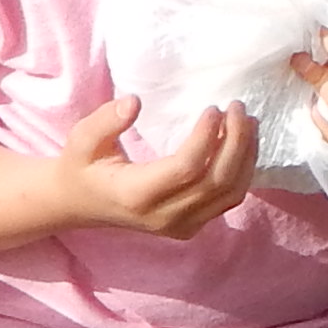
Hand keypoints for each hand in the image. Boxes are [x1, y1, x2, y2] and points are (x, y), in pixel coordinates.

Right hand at [52, 94, 255, 240]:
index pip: (186, 168)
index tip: (214, 107)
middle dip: (236, 142)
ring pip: (230, 194)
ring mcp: (180, 226)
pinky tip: (243, 143)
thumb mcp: (81, 139)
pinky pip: (227, 201)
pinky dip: (242, 172)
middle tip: (238, 107)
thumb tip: (134, 102)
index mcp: (136, 195)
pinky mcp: (190, 226)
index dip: (207, 136)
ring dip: (246, 156)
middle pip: (216, 182)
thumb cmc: (81, 167)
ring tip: (248, 121)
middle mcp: (163, 216)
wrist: (78, 206)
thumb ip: (106, 121)